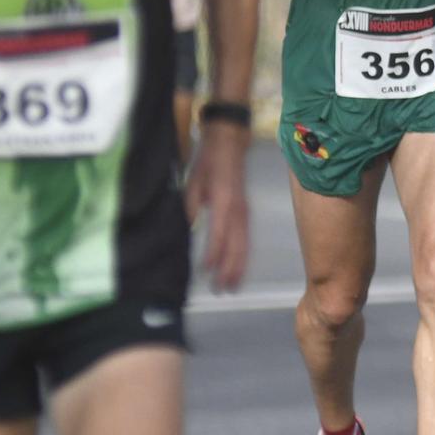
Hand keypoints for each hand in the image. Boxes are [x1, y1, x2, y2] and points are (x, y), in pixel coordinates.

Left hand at [184, 129, 249, 289]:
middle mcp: (238, 211)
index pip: (219, 235)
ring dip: (239, 267)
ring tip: (232, 286)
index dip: (213, 255)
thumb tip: (189, 230)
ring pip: (244, 246)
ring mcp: (244, 213)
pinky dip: (242, 256)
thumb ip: (191, 208)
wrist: (229, 145)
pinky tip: (238, 267)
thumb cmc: (208, 163)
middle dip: (229, 269)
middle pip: (236, 246)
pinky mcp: (246, 213)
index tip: (205, 271)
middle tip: (221, 289)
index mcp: (223, 203)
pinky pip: (246, 240)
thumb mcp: (192, 183)